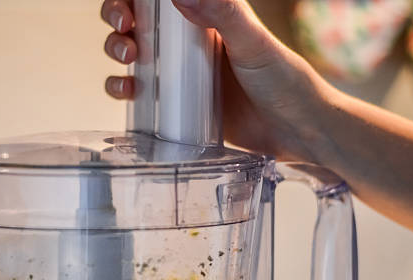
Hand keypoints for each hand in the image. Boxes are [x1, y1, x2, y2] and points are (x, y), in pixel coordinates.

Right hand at [101, 0, 333, 162]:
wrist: (296, 133)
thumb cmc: (285, 83)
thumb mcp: (254, 44)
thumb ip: (224, 14)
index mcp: (207, 19)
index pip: (161, 0)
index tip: (129, 7)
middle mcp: (189, 45)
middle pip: (139, 22)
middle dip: (119, 19)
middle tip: (124, 30)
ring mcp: (181, 76)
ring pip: (133, 55)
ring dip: (116, 51)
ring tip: (126, 61)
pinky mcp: (178, 107)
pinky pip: (142, 94)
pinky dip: (124, 89)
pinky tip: (127, 92)